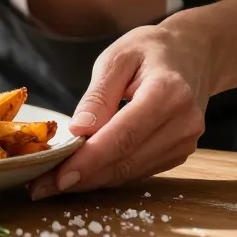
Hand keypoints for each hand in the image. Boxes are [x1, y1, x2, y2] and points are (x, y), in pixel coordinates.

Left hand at [28, 24, 213, 199]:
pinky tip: (83, 172)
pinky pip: (139, 170)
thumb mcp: (117, 58)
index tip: (58, 176)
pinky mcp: (180, 152)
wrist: (194, 53)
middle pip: (126, 160)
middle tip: (42, 186)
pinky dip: (109, 173)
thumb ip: (97, 96)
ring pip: (131, 172)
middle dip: (82, 177)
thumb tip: (78, 130)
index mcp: (167, 93)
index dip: (90, 161)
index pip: (123, 136)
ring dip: (92, 180)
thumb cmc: (150, 50)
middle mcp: (182, 123)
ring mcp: (185, 141)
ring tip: (53, 182)